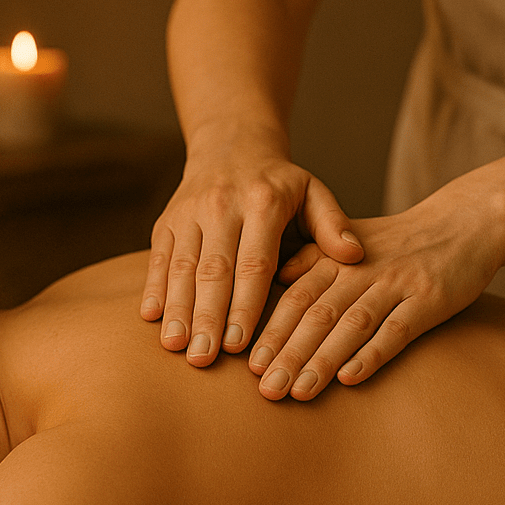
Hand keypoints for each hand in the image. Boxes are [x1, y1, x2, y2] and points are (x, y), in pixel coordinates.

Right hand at [143, 146, 363, 366]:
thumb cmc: (280, 184)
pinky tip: (151, 318)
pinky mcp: (166, 221)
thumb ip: (333, 224)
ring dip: (177, 309)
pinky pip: (158, 258)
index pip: (253, 262)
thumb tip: (353, 255)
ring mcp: (188, 212)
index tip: (239, 344)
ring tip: (175, 346)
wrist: (232, 146)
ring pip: (181, 267)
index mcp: (262, 203)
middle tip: (203, 358)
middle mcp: (221, 206)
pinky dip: (154, 288)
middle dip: (207, 317)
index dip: (244, 305)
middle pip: (213, 270)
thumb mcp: (313, 193)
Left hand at [248, 185, 504, 399]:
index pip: (295, 296)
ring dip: (322, 360)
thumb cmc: (398, 243)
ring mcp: (396, 282)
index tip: (248, 365)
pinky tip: (350, 379)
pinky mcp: (429, 298)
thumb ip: (311, 260)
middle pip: (317, 313)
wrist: (465, 222)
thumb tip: (271, 282)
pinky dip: (372, 354)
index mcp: (336, 257)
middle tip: (266, 389)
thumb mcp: (350, 241)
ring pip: (351, 324)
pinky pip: (397, 329)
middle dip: (288, 353)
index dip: (271, 330)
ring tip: (299, 392)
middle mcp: (360, 268)